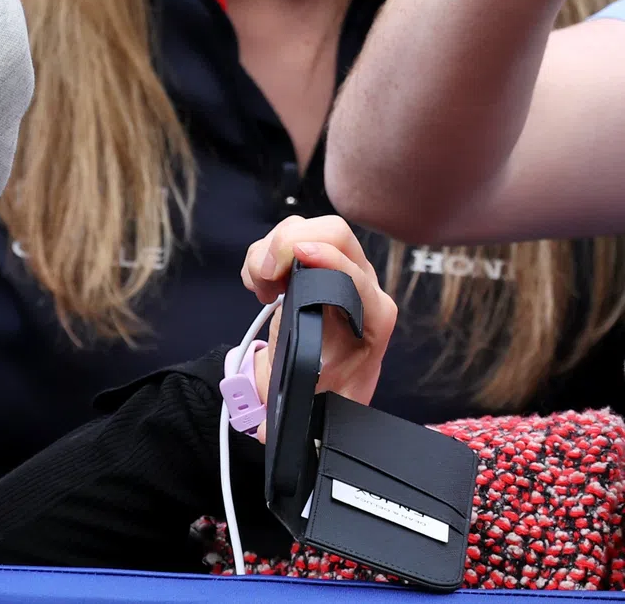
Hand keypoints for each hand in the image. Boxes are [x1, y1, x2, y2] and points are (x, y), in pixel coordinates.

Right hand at [242, 216, 397, 416]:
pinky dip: (262, 254)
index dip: (329, 260)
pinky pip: (285, 238)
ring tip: (262, 288)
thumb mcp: (328, 400)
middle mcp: (360, 284)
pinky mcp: (310, 262)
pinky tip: (262, 284)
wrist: (325, 385)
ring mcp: (335, 267)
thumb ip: (313, 395)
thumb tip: (276, 409)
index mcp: (375, 316)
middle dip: (290, 242)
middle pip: (335, 233)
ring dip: (270, 250)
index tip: (297, 257)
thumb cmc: (330, 391)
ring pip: (304, 229)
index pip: (356, 275)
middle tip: (266, 277)